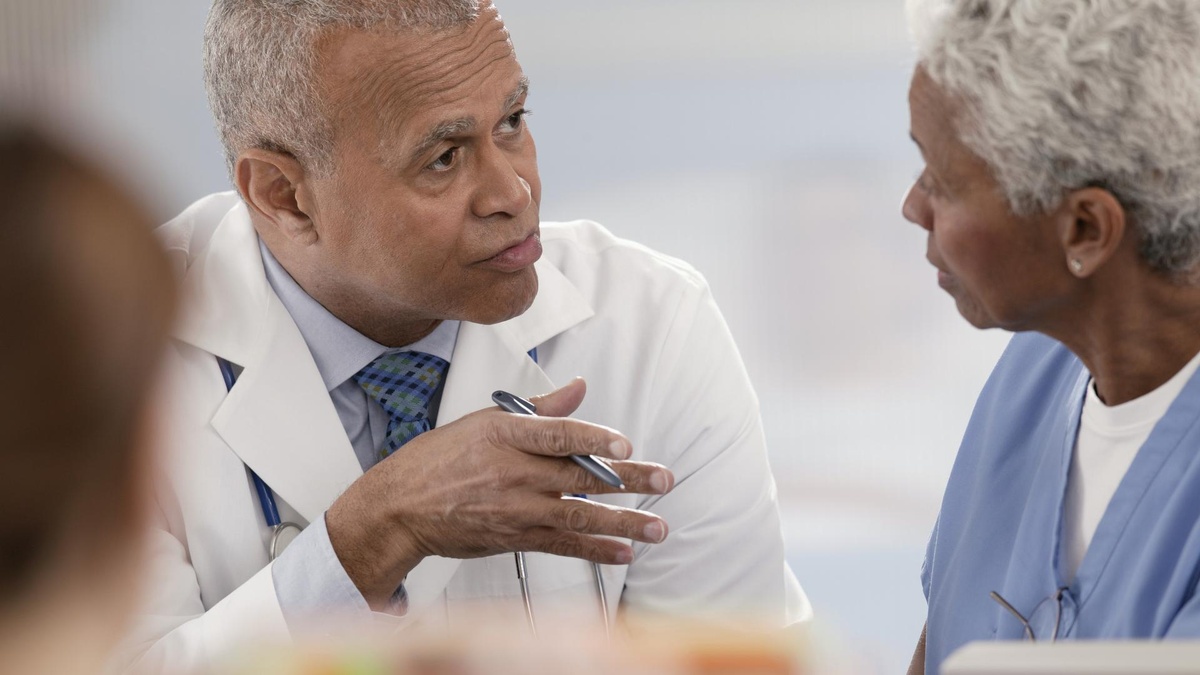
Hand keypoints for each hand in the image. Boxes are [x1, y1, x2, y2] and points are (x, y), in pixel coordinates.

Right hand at [325, 378, 674, 608]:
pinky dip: (595, 549)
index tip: (627, 443)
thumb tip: (579, 389)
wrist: (400, 508)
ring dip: (624, 522)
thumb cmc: (440, 460)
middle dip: (630, 479)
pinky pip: (563, 545)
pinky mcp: (514, 538)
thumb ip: (538, 410)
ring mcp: (516, 509)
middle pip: (581, 474)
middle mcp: (513, 472)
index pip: (559, 433)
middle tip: (665, 480)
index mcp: (505, 434)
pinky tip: (624, 551)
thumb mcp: (483, 421)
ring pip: (580, 515)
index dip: (596, 438)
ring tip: (658, 526)